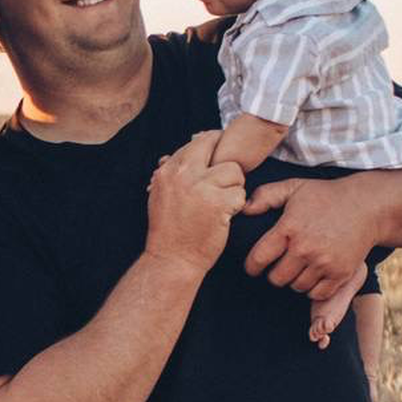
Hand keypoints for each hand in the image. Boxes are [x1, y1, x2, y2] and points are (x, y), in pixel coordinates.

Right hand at [145, 132, 246, 274]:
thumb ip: (174, 171)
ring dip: (234, 187)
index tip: (220, 156)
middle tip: (230, 174)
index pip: (198, 142)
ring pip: (234, 171)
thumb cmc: (169, 230)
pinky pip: (240, 194)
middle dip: (227, 159)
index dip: (213, 146)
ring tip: (224, 202)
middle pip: (216, 146)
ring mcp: (201, 187)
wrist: (172, 258)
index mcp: (168, 170)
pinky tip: (227, 215)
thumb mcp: (161, 193)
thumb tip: (186, 150)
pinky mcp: (218, 204)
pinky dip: (237, 206)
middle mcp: (183, 174)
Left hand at [243, 176, 376, 299]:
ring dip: (293, 281)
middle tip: (277, 267)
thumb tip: (243, 209)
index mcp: (289, 228)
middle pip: (277, 278)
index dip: (251, 266)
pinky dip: (312, 289)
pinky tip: (312, 275)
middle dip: (273, 274)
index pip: (259, 258)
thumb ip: (265, 196)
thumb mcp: (293, 187)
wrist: (366, 207)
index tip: (252, 268)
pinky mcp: (341, 274)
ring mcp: (324, 263)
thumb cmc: (325, 196)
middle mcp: (305, 248)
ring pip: (296, 287)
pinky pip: (318, 294)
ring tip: (296, 269)